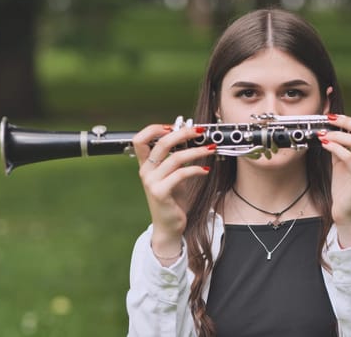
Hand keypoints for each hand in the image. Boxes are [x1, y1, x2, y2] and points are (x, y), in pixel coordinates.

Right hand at [132, 124, 215, 260]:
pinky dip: (196, 170)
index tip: (174, 125)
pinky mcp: (160, 193)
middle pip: (160, 142)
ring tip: (210, 149)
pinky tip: (206, 171)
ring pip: (175, 158)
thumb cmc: (172, 200)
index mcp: (146, 165)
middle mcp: (145, 171)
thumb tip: (190, 138)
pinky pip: (180, 174)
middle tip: (200, 131)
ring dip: (196, 151)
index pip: (140, 139)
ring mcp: (151, 182)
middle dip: (183, 133)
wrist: (169, 226)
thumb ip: (175, 159)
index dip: (155, 128)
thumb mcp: (172, 175)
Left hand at [318, 114, 350, 246]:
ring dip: (337, 134)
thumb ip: (344, 145)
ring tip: (324, 134)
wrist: (347, 212)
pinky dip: (334, 146)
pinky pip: (348, 157)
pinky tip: (325, 144)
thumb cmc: (346, 187)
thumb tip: (335, 128)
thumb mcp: (344, 161)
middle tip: (332, 119)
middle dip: (348, 121)